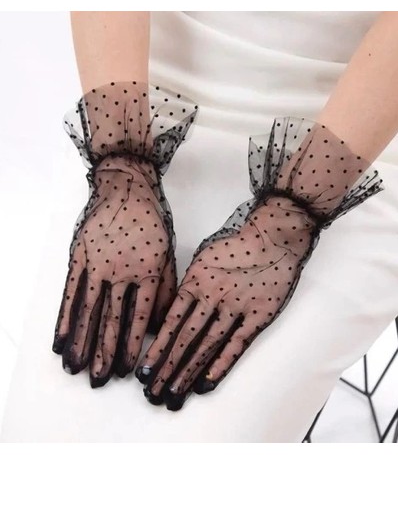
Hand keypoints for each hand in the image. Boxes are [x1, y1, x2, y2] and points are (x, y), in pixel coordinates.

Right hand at [51, 80, 197, 386]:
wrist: (126, 187)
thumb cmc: (152, 220)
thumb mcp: (167, 253)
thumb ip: (164, 289)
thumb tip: (162, 324)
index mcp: (146, 271)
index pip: (138, 317)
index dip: (131, 345)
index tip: (127, 369)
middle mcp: (120, 272)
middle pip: (110, 319)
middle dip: (104, 352)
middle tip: (100, 380)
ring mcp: (96, 264)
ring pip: (88, 310)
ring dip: (82, 342)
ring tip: (76, 368)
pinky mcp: (78, 258)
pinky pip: (70, 292)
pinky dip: (65, 318)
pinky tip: (61, 339)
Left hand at [137, 116, 382, 409]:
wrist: (274, 235)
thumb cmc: (236, 244)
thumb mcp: (203, 257)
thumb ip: (189, 286)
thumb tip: (171, 313)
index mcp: (195, 282)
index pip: (170, 323)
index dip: (156, 349)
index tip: (143, 372)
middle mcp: (212, 298)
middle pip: (185, 340)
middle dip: (166, 369)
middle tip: (152, 395)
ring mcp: (236, 308)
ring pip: (207, 346)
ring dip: (188, 373)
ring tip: (173, 396)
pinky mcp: (259, 316)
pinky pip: (237, 345)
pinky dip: (220, 366)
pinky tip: (206, 385)